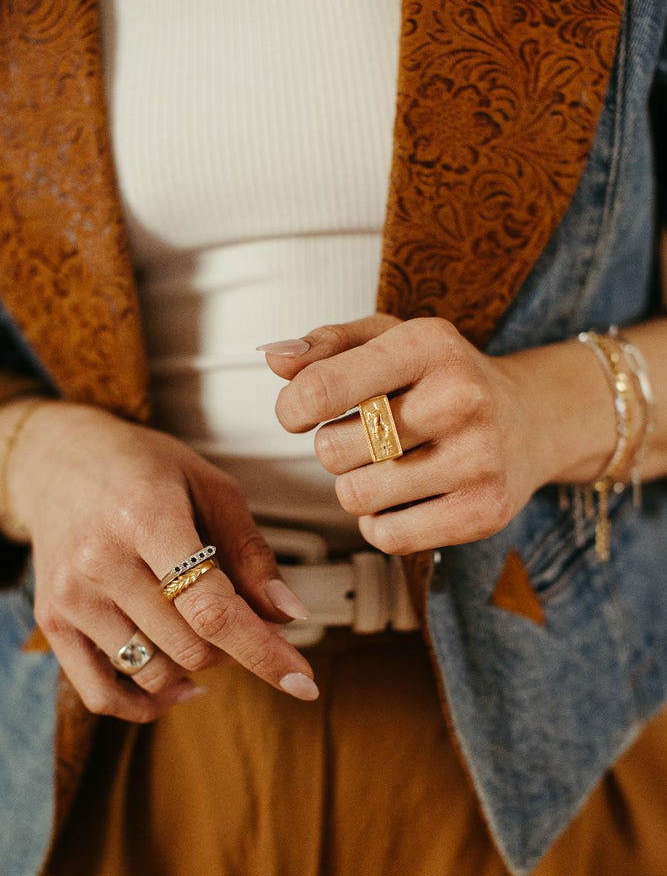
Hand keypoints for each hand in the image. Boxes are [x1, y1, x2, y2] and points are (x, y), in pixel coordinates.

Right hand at [5, 401, 317, 720]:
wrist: (57, 458)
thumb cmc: (139, 467)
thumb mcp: (210, 487)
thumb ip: (251, 552)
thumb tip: (287, 614)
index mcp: (145, 517)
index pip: (212, 608)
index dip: (264, 651)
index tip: (302, 680)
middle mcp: (100, 560)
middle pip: (190, 646)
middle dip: (237, 648)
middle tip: (249, 623)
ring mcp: (71, 596)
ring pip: (155, 674)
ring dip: (199, 669)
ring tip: (208, 634)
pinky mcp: (52, 621)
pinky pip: (100, 694)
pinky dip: (147, 704)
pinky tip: (176, 683)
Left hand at [264, 314, 616, 553]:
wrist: (533, 421)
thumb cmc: (443, 378)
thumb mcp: (390, 338)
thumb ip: (326, 345)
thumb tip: (275, 359)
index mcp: (428, 344)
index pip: (322, 388)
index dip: (292, 407)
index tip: (299, 411)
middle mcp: (460, 398)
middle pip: (332, 452)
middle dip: (334, 448)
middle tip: (366, 438)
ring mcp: (478, 459)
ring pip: (356, 498)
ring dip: (356, 487)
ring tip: (387, 466)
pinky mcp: (485, 512)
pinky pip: (388, 537)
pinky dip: (381, 523)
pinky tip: (404, 498)